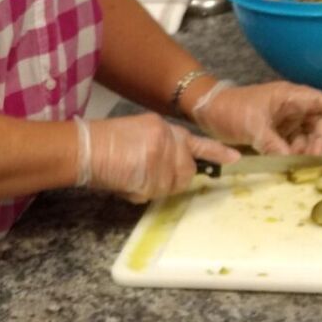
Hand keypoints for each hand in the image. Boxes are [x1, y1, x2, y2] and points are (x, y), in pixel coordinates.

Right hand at [80, 114, 235, 200]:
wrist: (85, 147)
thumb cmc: (103, 141)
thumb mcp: (137, 133)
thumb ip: (158, 146)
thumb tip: (166, 166)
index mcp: (164, 128)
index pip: (197, 143)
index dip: (216, 153)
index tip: (235, 159)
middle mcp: (169, 141)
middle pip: (186, 172)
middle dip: (173, 178)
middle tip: (146, 174)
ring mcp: (164, 157)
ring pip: (173, 186)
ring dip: (156, 187)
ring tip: (132, 174)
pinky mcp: (156, 173)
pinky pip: (157, 193)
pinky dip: (142, 193)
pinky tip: (127, 180)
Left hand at [190, 79, 321, 155]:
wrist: (208, 111)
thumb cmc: (231, 108)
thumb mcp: (252, 125)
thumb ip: (271, 142)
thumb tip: (288, 157)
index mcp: (291, 96)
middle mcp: (293, 107)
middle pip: (320, 124)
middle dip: (321, 140)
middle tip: (312, 157)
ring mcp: (287, 121)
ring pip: (309, 137)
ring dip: (307, 149)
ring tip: (294, 159)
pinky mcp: (278, 133)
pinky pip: (295, 144)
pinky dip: (295, 153)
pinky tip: (288, 160)